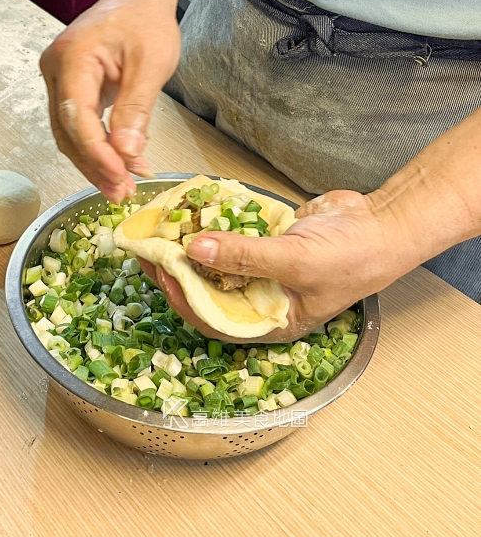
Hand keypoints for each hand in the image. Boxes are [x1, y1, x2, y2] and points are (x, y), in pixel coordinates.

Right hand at [39, 0, 180, 202]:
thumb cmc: (144, 19)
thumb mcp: (151, 62)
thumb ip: (136, 108)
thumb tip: (127, 152)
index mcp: (72, 57)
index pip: (77, 117)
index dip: (97, 152)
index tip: (120, 176)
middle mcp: (55, 70)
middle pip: (68, 132)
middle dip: (95, 166)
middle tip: (120, 192)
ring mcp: (57, 81)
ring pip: (69, 135)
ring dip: (94, 163)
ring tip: (120, 188)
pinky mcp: (67, 90)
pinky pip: (76, 127)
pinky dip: (96, 149)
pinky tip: (117, 166)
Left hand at [139, 190, 413, 342]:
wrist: (387, 222)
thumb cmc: (354, 256)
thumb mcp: (295, 261)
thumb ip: (244, 256)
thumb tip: (194, 250)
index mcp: (269, 321)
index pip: (212, 319)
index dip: (182, 299)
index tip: (160, 275)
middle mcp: (260, 299)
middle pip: (206, 289)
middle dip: (178, 272)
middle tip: (150, 250)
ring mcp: (262, 270)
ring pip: (215, 263)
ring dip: (192, 248)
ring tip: (163, 230)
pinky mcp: (264, 243)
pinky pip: (231, 238)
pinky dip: (214, 228)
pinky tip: (192, 214)